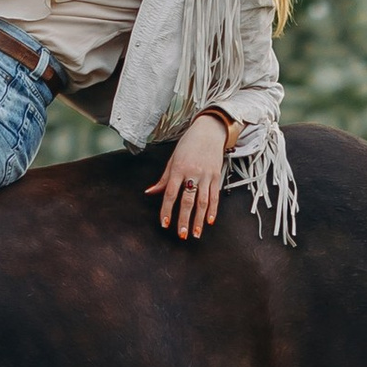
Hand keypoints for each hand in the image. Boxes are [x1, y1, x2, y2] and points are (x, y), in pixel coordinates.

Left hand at [145, 110, 227, 243]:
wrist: (209, 131)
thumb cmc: (187, 145)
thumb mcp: (172, 159)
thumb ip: (163, 179)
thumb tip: (150, 193)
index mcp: (178, 169)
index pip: (171, 193)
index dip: (167, 210)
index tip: (164, 224)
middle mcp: (193, 173)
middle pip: (188, 200)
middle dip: (184, 219)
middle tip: (182, 235)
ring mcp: (206, 175)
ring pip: (203, 201)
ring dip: (199, 219)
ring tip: (196, 234)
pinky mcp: (217, 176)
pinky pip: (215, 196)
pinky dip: (213, 210)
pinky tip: (209, 221)